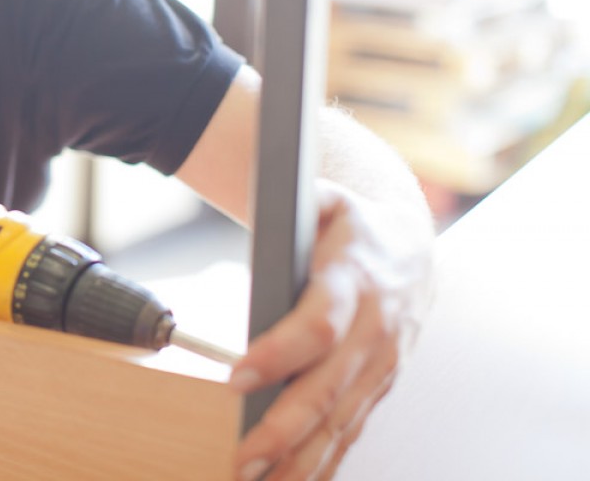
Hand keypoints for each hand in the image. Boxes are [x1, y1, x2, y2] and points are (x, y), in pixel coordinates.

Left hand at [230, 179, 433, 480]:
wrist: (409, 250)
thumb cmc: (353, 227)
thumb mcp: (326, 198)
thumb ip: (295, 200)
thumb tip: (266, 195)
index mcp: (354, 278)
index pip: (319, 323)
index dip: (280, 353)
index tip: (238, 377)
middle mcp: (373, 328)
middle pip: (328, 387)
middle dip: (283, 427)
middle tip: (242, 456)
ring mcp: (381, 364)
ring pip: (341, 421)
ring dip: (300, 459)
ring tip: (255, 480)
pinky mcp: (379, 387)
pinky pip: (351, 431)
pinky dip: (324, 464)